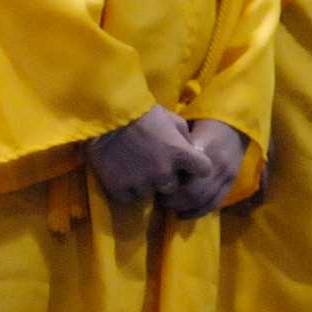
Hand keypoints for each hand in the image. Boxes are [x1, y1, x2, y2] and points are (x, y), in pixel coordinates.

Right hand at [86, 105, 210, 206]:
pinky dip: (126, 189)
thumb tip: (193, 151)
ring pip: (149, 193)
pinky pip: (128, 197)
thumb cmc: (143, 113)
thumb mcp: (172, 119)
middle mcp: (164, 172)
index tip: (188, 165)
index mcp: (180, 153)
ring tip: (134, 168)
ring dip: (145, 184)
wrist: (107, 116)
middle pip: (173, 187)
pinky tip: (121, 174)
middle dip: (166, 178)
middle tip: (153, 165)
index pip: (203, 170)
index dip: (196, 168)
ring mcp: (141, 182)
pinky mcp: (119, 188)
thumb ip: (185, 137)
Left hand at [166, 119, 247, 216]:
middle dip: (175, 201)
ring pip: (204, 201)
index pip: (186, 175)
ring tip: (172, 207)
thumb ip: (177, 153)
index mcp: (205, 150)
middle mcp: (218, 164)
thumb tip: (157, 172)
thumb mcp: (188, 134)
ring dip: (185, 208)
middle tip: (162, 200)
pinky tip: (184, 214)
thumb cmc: (203, 129)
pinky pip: (214, 204)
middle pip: (194, 193)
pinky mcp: (231, 183)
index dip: (170, 186)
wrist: (232, 129)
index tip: (158, 187)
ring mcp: (227, 175)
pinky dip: (198, 212)